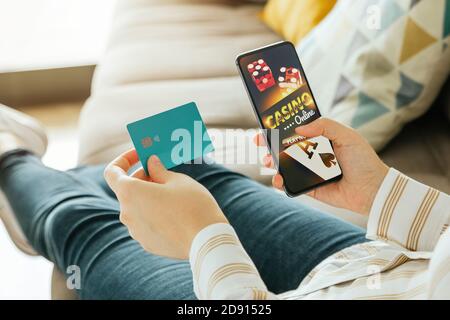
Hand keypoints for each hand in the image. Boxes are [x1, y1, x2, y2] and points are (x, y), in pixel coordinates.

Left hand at [104, 150, 227, 258]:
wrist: (206, 241)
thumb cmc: (192, 206)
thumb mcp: (178, 180)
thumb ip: (159, 170)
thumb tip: (151, 164)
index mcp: (130, 193)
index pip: (112, 172)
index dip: (124, 159)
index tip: (141, 155)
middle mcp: (127, 213)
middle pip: (126, 190)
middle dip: (141, 177)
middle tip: (162, 172)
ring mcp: (135, 231)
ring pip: (136, 207)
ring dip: (148, 196)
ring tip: (172, 193)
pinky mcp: (147, 243)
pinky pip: (145, 222)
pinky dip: (154, 212)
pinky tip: (175, 212)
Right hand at [254, 118, 388, 214]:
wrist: (373, 190)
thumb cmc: (363, 161)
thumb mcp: (347, 136)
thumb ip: (325, 126)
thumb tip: (299, 129)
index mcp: (321, 139)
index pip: (297, 131)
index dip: (281, 127)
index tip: (267, 125)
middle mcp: (313, 154)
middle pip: (286, 147)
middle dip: (270, 144)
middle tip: (259, 143)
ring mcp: (309, 171)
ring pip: (285, 165)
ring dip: (273, 162)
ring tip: (269, 162)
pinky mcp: (308, 188)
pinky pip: (290, 184)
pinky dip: (280, 181)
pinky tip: (278, 178)